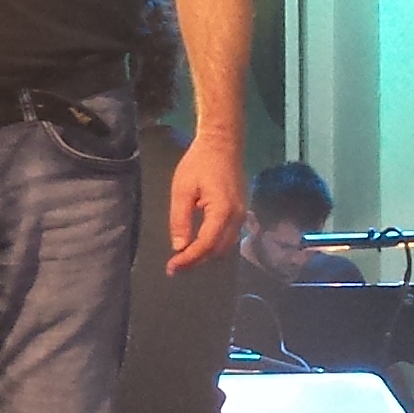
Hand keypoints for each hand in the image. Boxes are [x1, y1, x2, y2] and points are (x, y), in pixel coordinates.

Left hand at [167, 133, 242, 268]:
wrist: (222, 145)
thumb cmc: (199, 164)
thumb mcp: (182, 190)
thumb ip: (180, 220)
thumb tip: (179, 247)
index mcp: (222, 211)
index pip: (206, 244)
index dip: (189, 259)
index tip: (172, 268)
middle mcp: (237, 217)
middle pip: (218, 250)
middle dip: (197, 261)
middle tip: (174, 267)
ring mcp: (241, 215)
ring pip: (225, 246)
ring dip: (205, 255)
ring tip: (183, 259)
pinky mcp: (240, 212)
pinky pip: (229, 237)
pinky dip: (213, 246)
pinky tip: (197, 246)